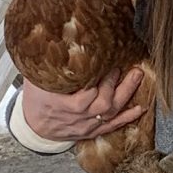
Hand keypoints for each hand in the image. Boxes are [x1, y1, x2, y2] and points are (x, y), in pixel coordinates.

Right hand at [20, 66, 147, 144]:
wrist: (33, 128)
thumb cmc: (36, 101)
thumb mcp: (35, 81)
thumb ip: (48, 66)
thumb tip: (54, 42)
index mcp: (63, 105)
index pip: (87, 94)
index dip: (100, 81)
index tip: (108, 63)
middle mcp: (78, 117)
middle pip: (103, 104)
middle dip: (118, 85)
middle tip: (129, 67)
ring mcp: (86, 126)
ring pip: (110, 114)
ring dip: (126, 95)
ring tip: (137, 77)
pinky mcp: (92, 131)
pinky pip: (112, 126)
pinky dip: (127, 118)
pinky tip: (139, 108)